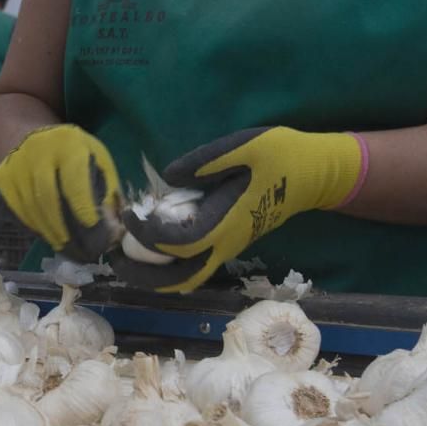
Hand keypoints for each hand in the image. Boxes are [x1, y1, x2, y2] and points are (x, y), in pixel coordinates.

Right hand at [0, 125, 122, 263]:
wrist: (28, 135)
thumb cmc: (71, 150)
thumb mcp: (97, 158)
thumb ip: (108, 189)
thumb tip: (115, 226)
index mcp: (68, 145)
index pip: (74, 180)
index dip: (82, 206)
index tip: (92, 226)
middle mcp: (37, 154)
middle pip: (48, 198)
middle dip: (62, 227)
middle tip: (76, 248)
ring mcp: (17, 167)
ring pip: (31, 208)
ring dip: (49, 232)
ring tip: (65, 247)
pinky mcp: (4, 179)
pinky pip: (19, 210)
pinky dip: (35, 226)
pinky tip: (48, 234)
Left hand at [114, 127, 364, 292]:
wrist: (313, 173)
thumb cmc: (281, 156)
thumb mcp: (246, 145)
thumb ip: (206, 160)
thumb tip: (167, 177)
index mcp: (228, 221)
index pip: (179, 243)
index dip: (148, 235)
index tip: (129, 214)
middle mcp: (226, 243)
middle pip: (179, 279)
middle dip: (142, 275)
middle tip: (113, 257)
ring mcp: (227, 248)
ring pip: (186, 280)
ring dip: (152, 279)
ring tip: (123, 261)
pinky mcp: (226, 244)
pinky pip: (191, 268)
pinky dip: (164, 270)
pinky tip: (145, 251)